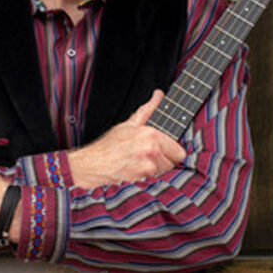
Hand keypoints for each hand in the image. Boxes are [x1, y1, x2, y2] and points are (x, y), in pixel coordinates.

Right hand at [68, 89, 186, 189]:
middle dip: (163, 160)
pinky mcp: (141, 177)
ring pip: (164, 171)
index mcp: (151, 134)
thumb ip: (148, 110)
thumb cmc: (109, 145)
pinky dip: (146, 176)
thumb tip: (159, 94)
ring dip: (155, 168)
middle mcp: (151, 150)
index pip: (179, 151)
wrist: (92, 164)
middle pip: (173, 162)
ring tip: (139, 161)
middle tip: (147, 155)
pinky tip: (134, 169)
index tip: (163, 149)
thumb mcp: (129, 124)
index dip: (171, 151)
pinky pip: (153, 178)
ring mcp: (147, 165)